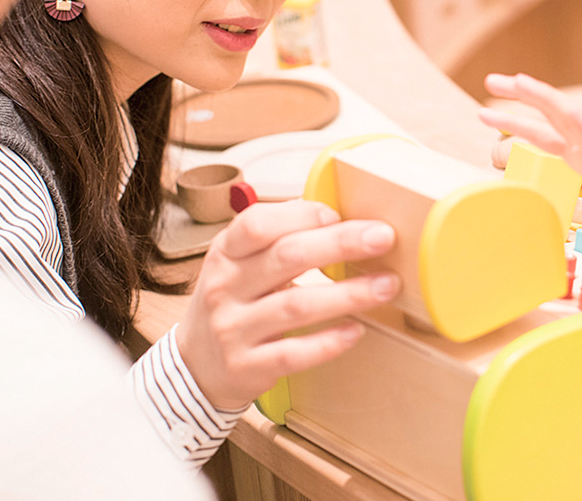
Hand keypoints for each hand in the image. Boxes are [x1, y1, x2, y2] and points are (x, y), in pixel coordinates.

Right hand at [175, 200, 399, 409]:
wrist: (195, 366)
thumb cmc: (233, 303)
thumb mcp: (241, 263)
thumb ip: (280, 238)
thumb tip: (338, 214)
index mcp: (226, 252)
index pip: (257, 224)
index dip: (302, 215)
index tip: (340, 214)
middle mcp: (226, 287)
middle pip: (287, 257)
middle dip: (341, 244)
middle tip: (383, 238)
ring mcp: (233, 329)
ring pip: (296, 305)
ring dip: (348, 294)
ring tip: (387, 285)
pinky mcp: (247, 367)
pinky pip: (293, 353)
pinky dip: (328, 342)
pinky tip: (356, 330)